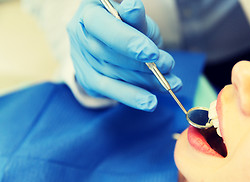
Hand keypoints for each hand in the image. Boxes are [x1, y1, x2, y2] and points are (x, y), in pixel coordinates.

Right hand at [67, 0, 181, 110]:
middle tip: (168, 66)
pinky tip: (150, 102)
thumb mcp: (137, 17)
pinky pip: (109, 91)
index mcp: (88, 12)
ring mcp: (80, 59)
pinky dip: (132, 97)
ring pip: (111, 75)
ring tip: (170, 84)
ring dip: (143, 82)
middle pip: (106, 54)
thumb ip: (136, 17)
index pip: (102, 27)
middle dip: (141, 64)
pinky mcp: (88, 79)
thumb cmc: (131, 24)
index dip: (126, 41)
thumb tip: (133, 8)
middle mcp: (78, 35)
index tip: (152, 53)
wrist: (120, 39)